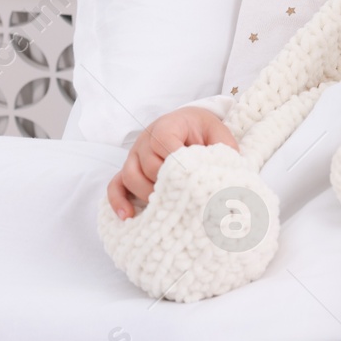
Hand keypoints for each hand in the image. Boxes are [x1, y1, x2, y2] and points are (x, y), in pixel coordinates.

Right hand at [107, 107, 237, 219]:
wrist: (192, 124)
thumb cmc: (205, 132)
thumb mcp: (219, 137)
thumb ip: (223, 152)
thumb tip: (224, 179)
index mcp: (168, 126)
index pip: (163, 142)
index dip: (176, 162)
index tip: (192, 177)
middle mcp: (146, 140)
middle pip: (148, 165)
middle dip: (166, 184)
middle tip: (185, 198)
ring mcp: (134, 155)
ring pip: (131, 176)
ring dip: (147, 194)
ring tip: (166, 208)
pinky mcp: (129, 169)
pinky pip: (115, 185)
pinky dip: (118, 200)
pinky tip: (127, 216)